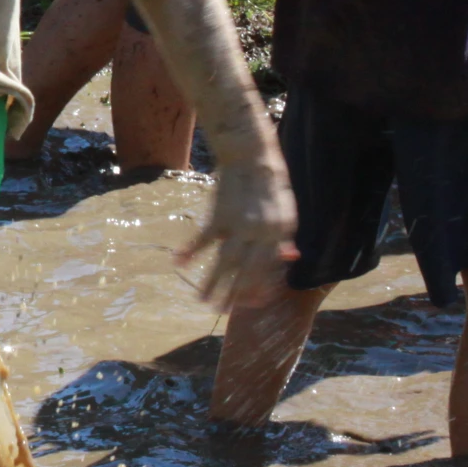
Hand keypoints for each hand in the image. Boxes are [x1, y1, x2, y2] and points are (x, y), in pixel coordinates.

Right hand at [175, 144, 296, 308]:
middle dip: (233, 294)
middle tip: (221, 311)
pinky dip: (190, 251)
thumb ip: (284, 237)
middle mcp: (260, 233)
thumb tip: (289, 258)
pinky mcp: (218, 214)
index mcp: (279, 234)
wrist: (251, 155)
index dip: (259, 288)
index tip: (251, 303)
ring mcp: (238, 225)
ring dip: (212, 283)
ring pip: (224, 262)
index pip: (269, 270)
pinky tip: (179, 263)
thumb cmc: (270, 185)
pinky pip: (203, 239)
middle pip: (246, 272)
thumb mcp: (285, 212)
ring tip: (202, 300)